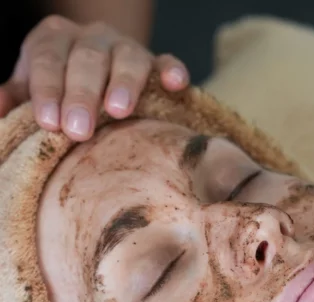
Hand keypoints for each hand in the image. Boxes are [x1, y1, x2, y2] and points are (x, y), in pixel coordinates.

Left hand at [0, 15, 189, 139]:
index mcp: (55, 40)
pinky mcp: (157, 63)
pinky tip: (174, 83)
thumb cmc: (62, 90)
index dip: (48, 91)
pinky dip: (172, 70)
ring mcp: (127, 49)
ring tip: (119, 112)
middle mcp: (92, 38)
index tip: (49, 123)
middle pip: (87, 60)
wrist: (98, 76)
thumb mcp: (34, 89)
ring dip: (124, 83)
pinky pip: (167, 61)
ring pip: (128, 58)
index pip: (48, 59)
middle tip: (79, 130)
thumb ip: (17, 97)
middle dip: (82, 95)